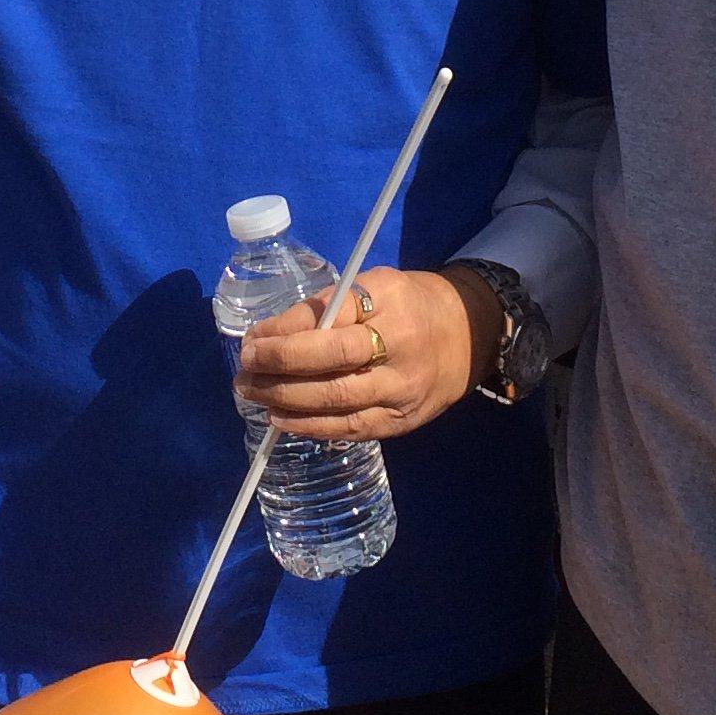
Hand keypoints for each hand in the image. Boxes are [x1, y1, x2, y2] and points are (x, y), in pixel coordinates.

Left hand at [234, 263, 489, 442]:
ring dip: (287, 401)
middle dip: (280, 368)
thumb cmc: (412, 304)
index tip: (251, 340)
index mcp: (389, 300)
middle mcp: (399, 345)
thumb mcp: (376, 285)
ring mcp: (403, 388)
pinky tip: (284, 421)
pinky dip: (313, 427)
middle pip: (332, 362)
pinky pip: (353, 429)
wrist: (471, 334)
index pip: (328, 317)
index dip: (284, 332)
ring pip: (338, 400)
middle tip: (244, 371)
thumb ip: (329, 307)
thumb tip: (270, 334)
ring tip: (253, 395)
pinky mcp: (404, 420)